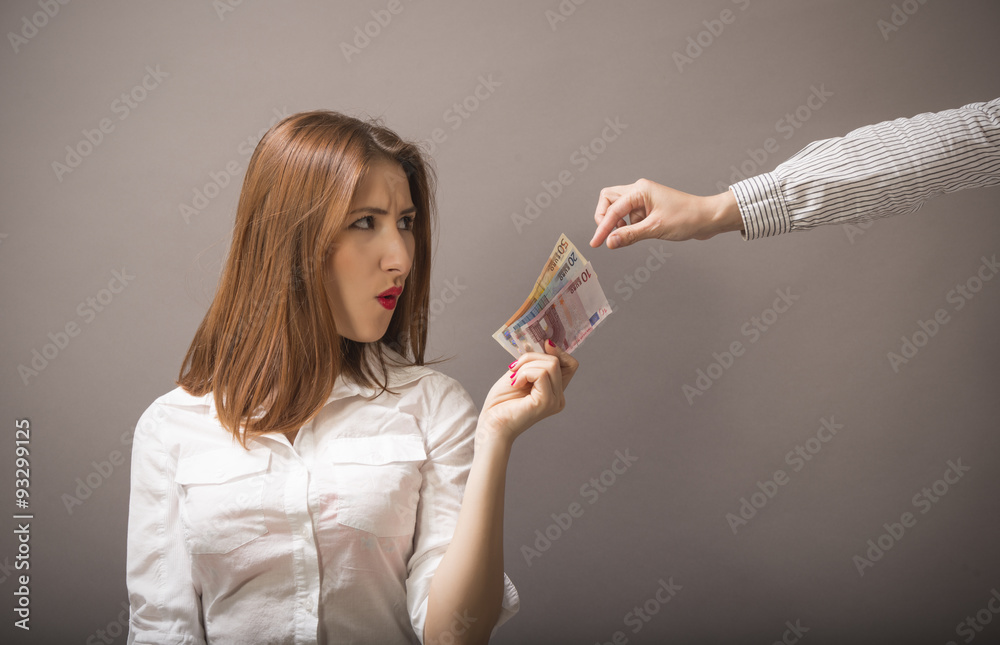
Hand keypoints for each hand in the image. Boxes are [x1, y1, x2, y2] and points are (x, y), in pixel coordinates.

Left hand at [478, 341, 578, 445]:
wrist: (491, 425)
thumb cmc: (501, 403)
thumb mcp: (519, 375)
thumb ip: (534, 363)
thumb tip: (547, 343)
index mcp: (554, 391)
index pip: (570, 364)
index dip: (558, 352)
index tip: (541, 346)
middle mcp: (559, 398)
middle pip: (557, 361)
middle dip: (532, 357)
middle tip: (514, 369)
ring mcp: (555, 401)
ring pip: (550, 365)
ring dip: (526, 366)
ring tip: (514, 379)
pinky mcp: (547, 402)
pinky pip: (542, 373)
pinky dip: (525, 373)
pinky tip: (515, 384)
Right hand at [590, 179, 743, 248]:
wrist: (708, 218)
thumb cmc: (688, 218)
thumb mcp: (655, 228)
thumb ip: (629, 235)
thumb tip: (609, 242)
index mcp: (640, 190)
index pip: (612, 209)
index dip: (602, 227)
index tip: (596, 243)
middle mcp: (639, 191)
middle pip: (608, 200)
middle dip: (604, 217)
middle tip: (609, 235)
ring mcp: (643, 199)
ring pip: (617, 208)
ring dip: (618, 223)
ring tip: (630, 235)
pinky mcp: (648, 208)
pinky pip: (629, 216)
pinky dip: (628, 226)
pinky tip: (639, 233)